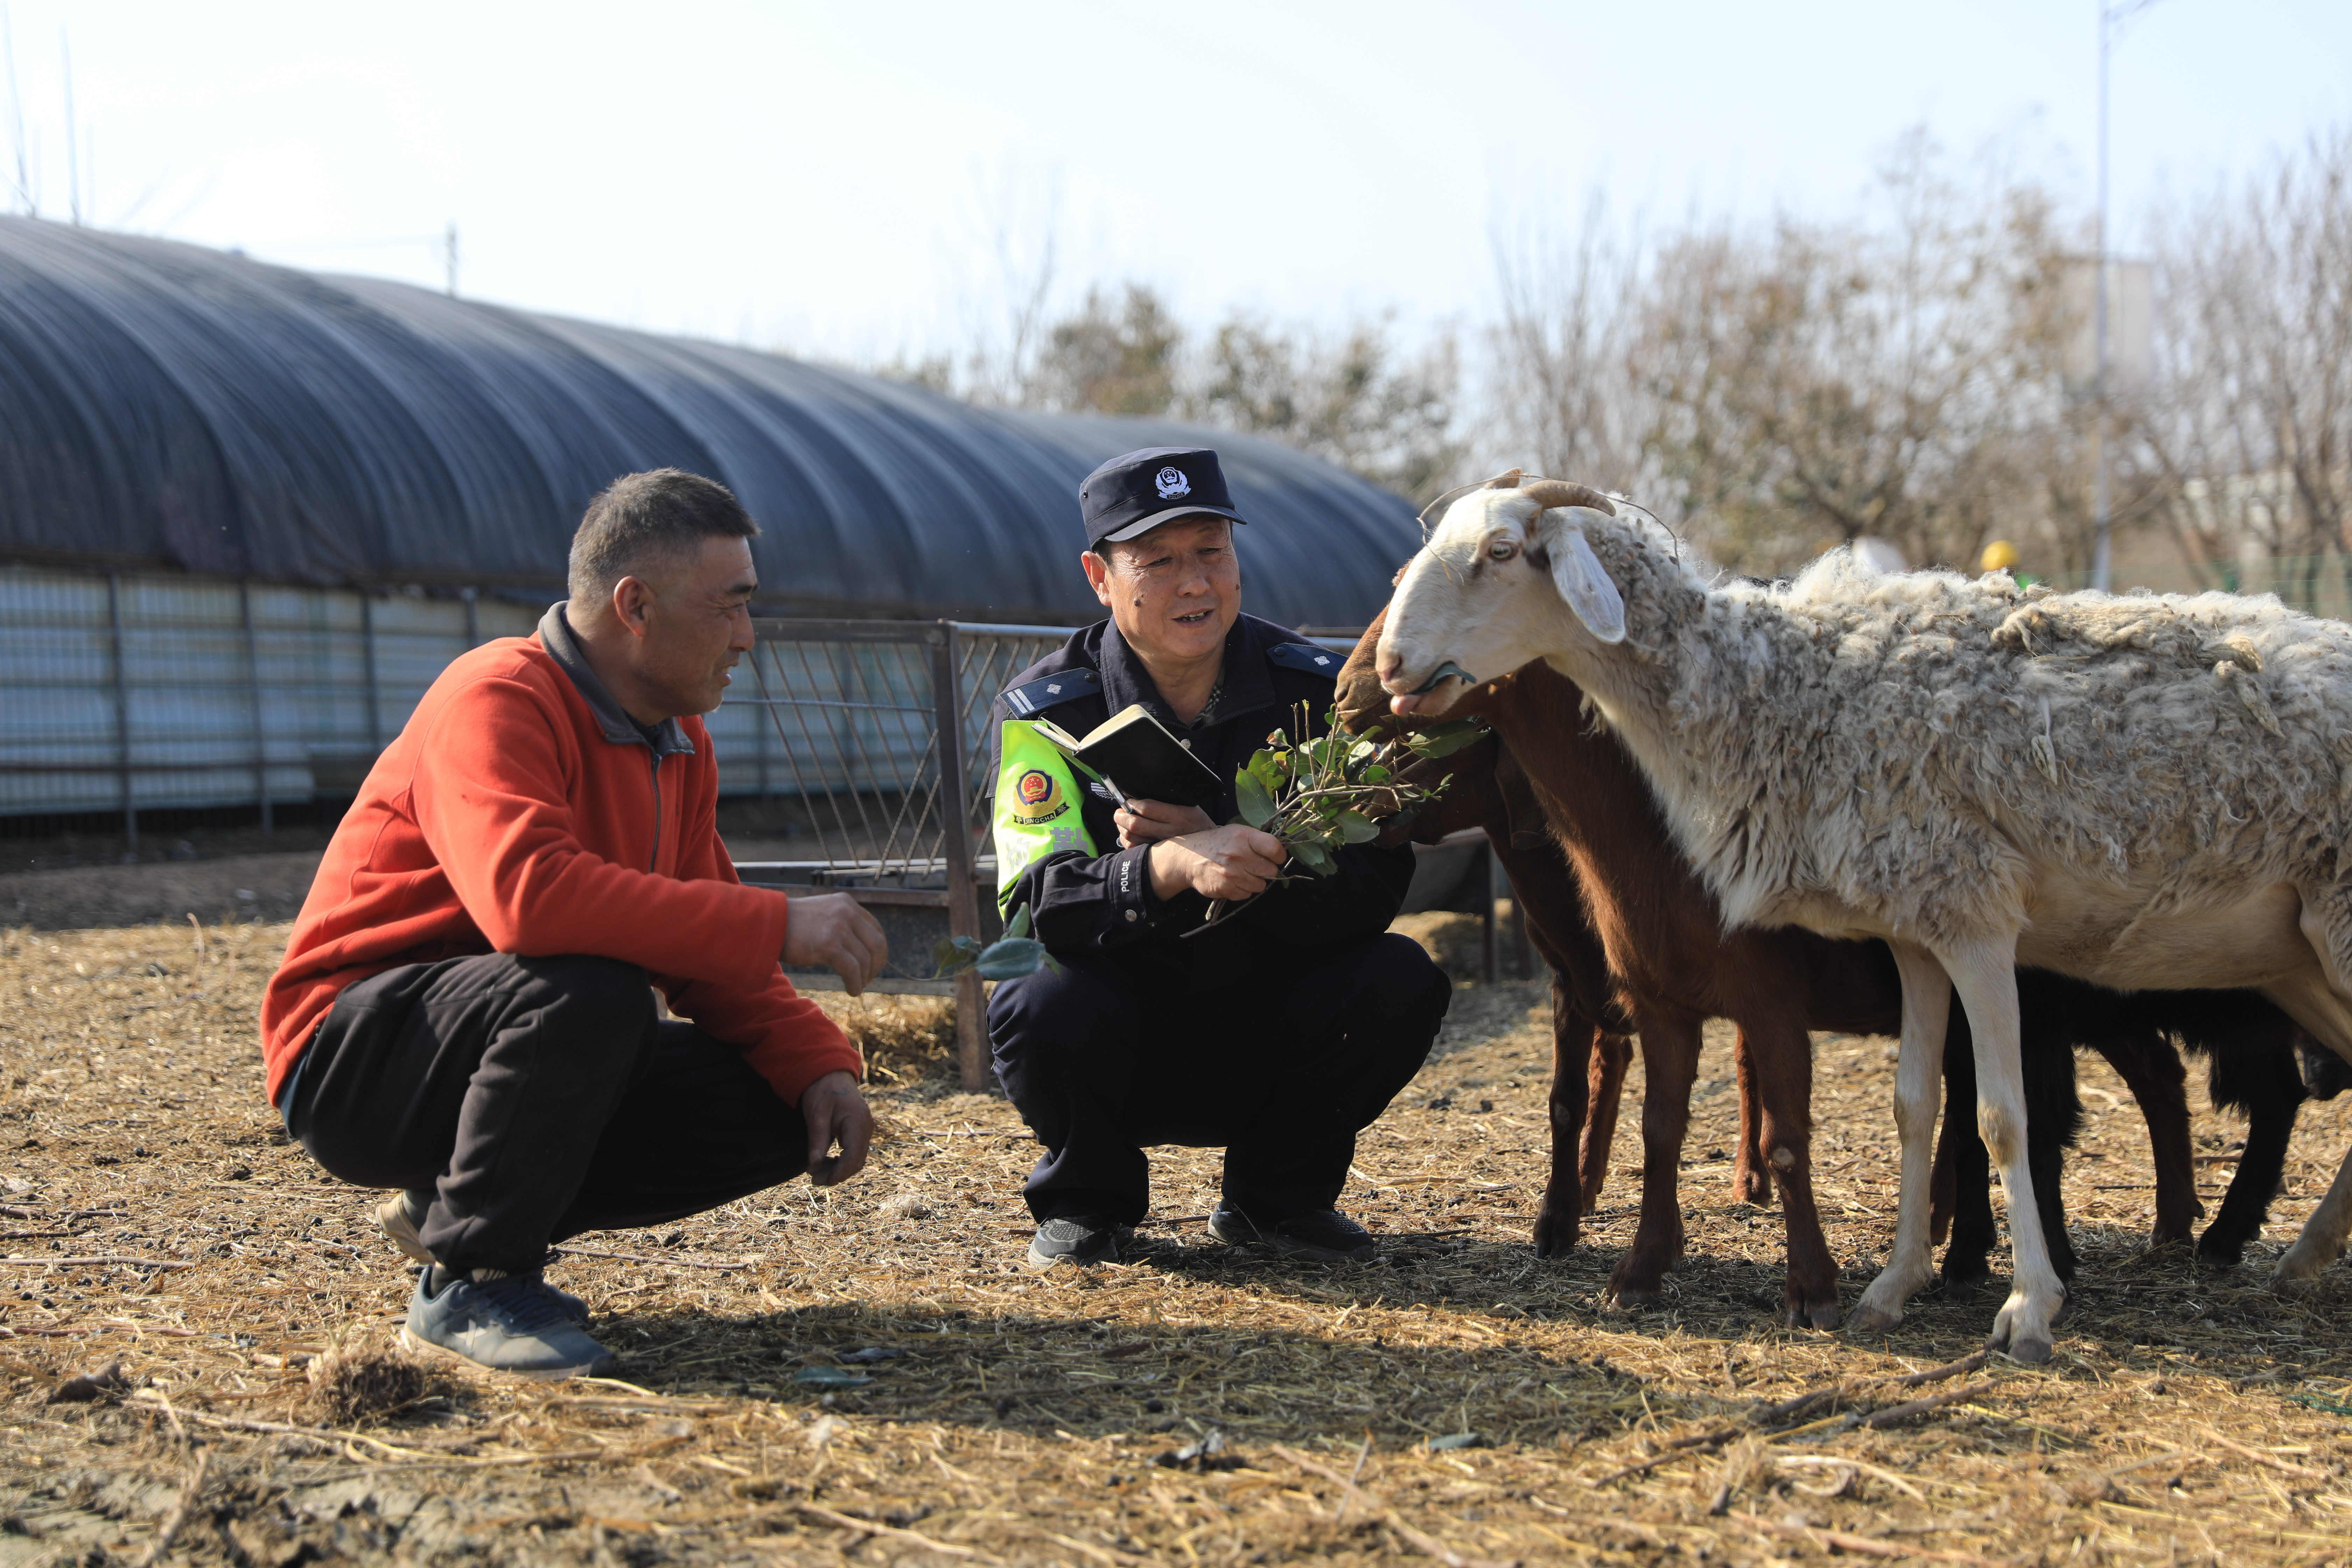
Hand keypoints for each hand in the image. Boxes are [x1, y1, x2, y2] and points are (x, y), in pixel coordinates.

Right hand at [783, 892, 888, 995]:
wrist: (767, 924)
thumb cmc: (792, 925)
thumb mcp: (823, 914)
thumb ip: (843, 924)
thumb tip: (862, 950)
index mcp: (846, 904)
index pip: (875, 929)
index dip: (879, 951)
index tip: (873, 965)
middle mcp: (846, 912)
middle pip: (876, 944)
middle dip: (876, 965)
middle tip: (868, 978)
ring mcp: (838, 927)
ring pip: (865, 959)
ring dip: (864, 978)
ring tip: (857, 987)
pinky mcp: (828, 944)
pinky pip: (852, 969)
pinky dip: (855, 983)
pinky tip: (851, 990)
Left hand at [800, 1069, 872, 1186]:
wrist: (830, 1073)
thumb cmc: (822, 1090)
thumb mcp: (816, 1113)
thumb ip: (817, 1139)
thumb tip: (814, 1164)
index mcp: (857, 1122)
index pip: (853, 1157)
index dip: (838, 1173)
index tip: (819, 1180)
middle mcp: (866, 1127)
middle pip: (857, 1161)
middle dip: (836, 1174)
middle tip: (813, 1178)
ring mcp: (865, 1129)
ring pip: (856, 1159)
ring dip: (838, 1169)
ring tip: (816, 1170)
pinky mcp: (859, 1130)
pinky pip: (854, 1152)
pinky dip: (841, 1160)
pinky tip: (825, 1161)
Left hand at [1115, 797, 1216, 846]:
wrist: (1209, 849)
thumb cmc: (1197, 824)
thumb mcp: (1190, 807)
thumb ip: (1170, 801)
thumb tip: (1145, 796)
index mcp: (1180, 815)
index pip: (1148, 807)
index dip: (1133, 803)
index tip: (1129, 801)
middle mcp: (1171, 832)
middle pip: (1136, 824)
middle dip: (1122, 816)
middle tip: (1119, 812)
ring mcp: (1163, 847)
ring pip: (1132, 838)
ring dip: (1122, 829)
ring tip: (1122, 822)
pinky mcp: (1158, 857)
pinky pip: (1135, 850)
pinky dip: (1127, 842)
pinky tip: (1128, 836)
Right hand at [1148, 825, 1288, 900]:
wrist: (1187, 858)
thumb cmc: (1216, 843)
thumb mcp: (1235, 832)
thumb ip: (1257, 840)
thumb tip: (1280, 853)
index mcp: (1243, 837)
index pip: (1274, 849)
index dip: (1279, 855)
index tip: (1276, 857)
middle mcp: (1238, 855)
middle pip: (1271, 871)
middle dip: (1266, 869)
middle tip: (1255, 865)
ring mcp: (1231, 873)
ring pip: (1260, 885)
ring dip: (1254, 881)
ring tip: (1241, 872)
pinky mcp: (1225, 888)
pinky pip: (1246, 895)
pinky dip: (1242, 890)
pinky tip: (1233, 880)